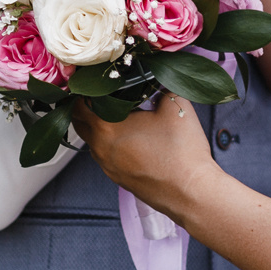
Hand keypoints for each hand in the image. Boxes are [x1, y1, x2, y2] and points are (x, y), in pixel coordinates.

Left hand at [73, 94, 219, 220]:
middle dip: (86, 108)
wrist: (191, 192)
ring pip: (92, 142)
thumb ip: (162, 84)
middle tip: (102, 96)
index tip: (94, 83)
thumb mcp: (176, 105)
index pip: (78, 105)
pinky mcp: (119, 179)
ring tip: (119, 117)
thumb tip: (158, 77)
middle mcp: (101, 149)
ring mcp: (108, 167)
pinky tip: (131, 139)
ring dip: (98, 128)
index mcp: (107, 127)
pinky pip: (106, 157)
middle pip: (80, 124)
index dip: (84, 91)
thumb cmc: (182, 152)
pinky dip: (110, 145)